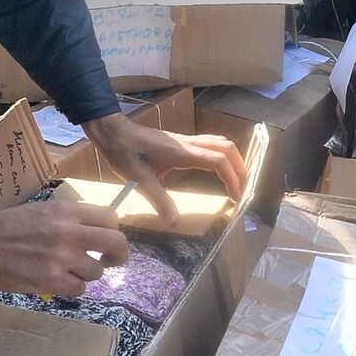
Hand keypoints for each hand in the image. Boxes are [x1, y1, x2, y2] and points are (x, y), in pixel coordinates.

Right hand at [0, 199, 126, 296]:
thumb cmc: (8, 226)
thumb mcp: (44, 210)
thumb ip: (70, 219)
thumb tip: (95, 231)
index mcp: (67, 210)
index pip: (111, 218)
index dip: (113, 231)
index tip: (108, 240)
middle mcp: (69, 231)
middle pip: (116, 243)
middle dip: (119, 255)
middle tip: (111, 261)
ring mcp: (61, 257)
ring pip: (96, 272)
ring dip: (86, 274)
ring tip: (69, 271)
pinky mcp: (50, 280)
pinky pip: (79, 289)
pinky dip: (72, 288)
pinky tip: (58, 281)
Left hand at [84, 113, 246, 225]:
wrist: (114, 132)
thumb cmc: (125, 153)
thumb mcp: (140, 181)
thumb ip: (159, 200)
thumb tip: (174, 222)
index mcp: (182, 152)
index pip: (218, 161)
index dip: (232, 178)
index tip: (236, 197)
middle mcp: (188, 143)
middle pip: (226, 148)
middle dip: (239, 167)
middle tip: (241, 189)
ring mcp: (185, 140)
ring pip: (219, 142)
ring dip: (232, 159)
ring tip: (234, 179)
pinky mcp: (180, 141)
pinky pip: (209, 143)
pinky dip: (221, 155)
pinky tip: (215, 168)